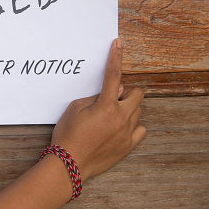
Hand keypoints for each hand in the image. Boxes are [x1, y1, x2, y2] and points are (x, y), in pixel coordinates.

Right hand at [51, 38, 145, 181]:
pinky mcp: (128, 146)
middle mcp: (121, 118)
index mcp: (106, 106)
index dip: (115, 57)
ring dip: (127, 108)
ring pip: (138, 111)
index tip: (118, 44)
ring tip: (110, 116)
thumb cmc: (67, 135)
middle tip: (112, 97)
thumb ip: (94, 97)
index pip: (113, 75)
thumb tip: (113, 92)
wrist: (69, 164)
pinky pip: (140, 130)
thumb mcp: (75, 109)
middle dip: (127, 91)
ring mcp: (127, 133)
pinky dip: (133, 125)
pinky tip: (119, 128)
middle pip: (137, 94)